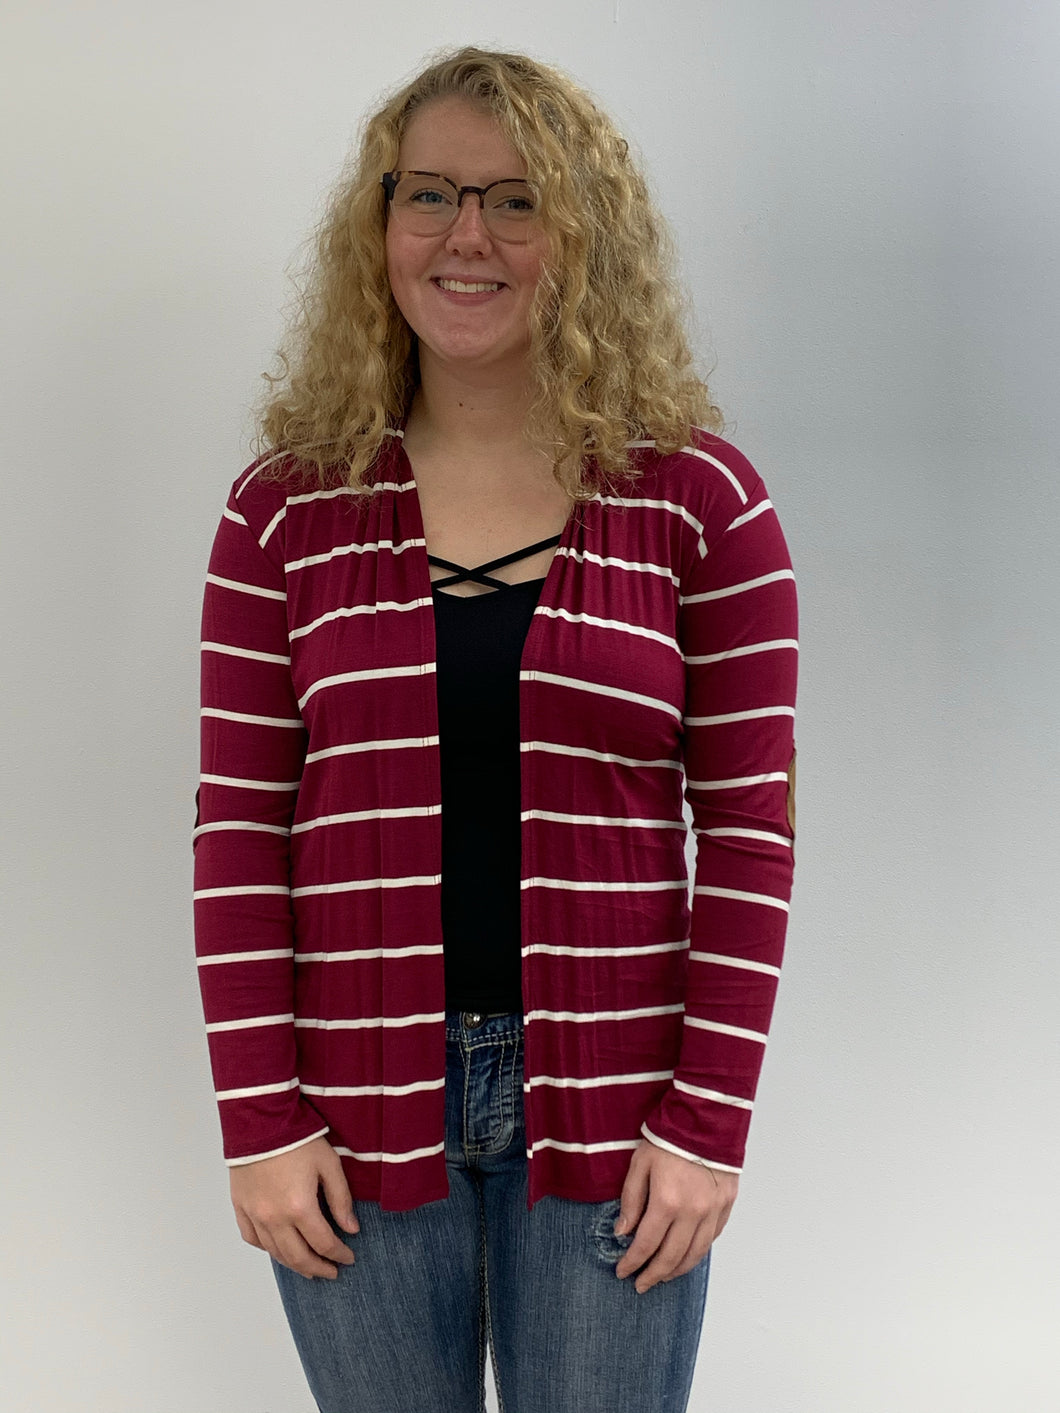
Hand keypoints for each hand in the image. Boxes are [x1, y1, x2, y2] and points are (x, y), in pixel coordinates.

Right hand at [229, 1135, 359, 1278]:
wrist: (260, 1120)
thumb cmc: (297, 1138)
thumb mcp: (329, 1164)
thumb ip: (341, 1199)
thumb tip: (351, 1228)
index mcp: (299, 1208)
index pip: (323, 1243)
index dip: (339, 1254)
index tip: (349, 1258)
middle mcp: (274, 1218)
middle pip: (298, 1257)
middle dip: (318, 1268)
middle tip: (331, 1272)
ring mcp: (254, 1214)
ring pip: (275, 1252)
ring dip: (293, 1264)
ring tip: (308, 1268)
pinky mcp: (240, 1206)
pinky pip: (252, 1238)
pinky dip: (267, 1249)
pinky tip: (278, 1249)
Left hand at [614, 1138, 737, 1293]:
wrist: (705, 1119)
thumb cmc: (669, 1138)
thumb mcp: (640, 1164)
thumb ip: (631, 1200)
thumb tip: (623, 1232)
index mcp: (667, 1202)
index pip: (646, 1245)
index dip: (632, 1262)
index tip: (622, 1271)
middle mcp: (692, 1213)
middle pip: (671, 1257)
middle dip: (653, 1275)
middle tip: (640, 1284)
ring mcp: (712, 1211)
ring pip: (694, 1255)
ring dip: (676, 1270)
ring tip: (662, 1277)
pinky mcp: (726, 1206)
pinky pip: (711, 1239)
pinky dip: (696, 1252)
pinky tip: (685, 1256)